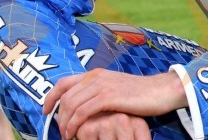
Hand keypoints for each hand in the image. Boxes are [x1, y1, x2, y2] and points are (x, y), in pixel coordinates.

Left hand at [43, 69, 186, 139]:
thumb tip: (84, 105)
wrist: (161, 91)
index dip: (50, 97)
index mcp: (97, 73)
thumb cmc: (141, 94)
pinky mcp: (109, 97)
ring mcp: (102, 85)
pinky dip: (74, 125)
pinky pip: (82, 112)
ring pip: (71, 105)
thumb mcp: (116, 89)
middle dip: (58, 117)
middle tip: (60, 131)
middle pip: (65, 97)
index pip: (64, 82)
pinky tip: (75, 135)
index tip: (46, 111)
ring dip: (64, 124)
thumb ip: (99, 92)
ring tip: (67, 136)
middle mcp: (96, 76)